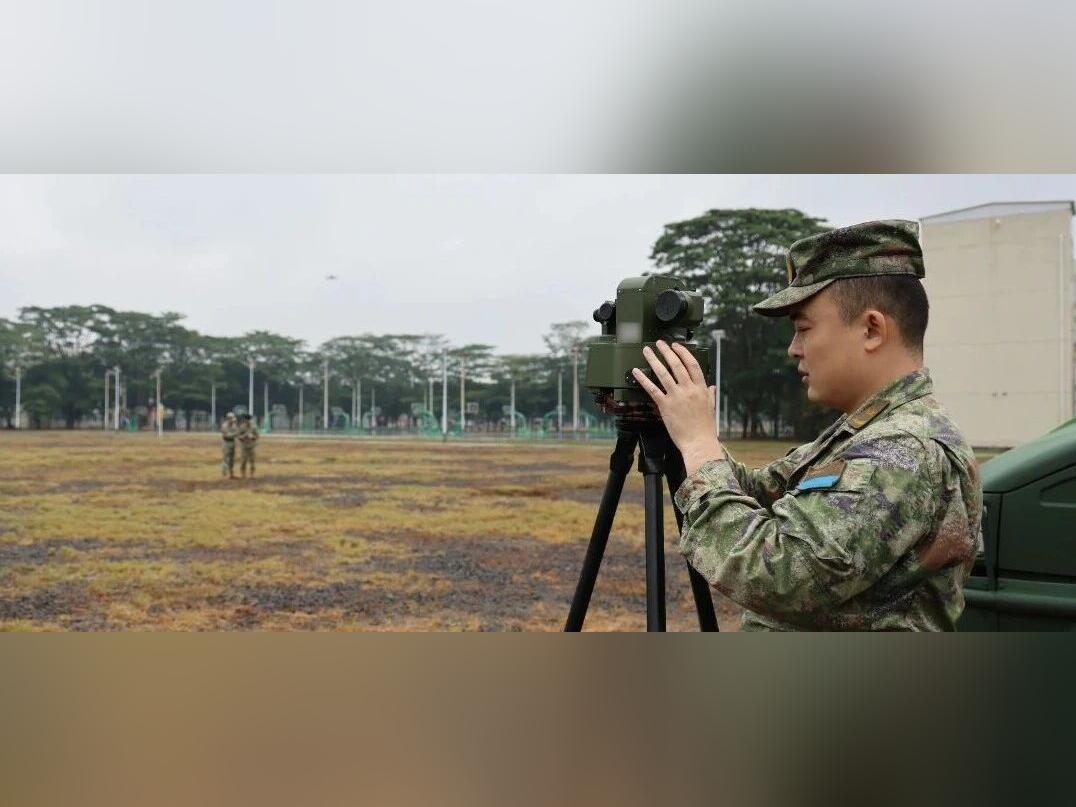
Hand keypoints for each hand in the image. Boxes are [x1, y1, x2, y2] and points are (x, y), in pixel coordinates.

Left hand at [631, 340, 723, 473]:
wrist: (698, 443)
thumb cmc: (705, 428)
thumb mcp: (711, 408)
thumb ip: (710, 395)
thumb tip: (711, 387)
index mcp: (700, 389)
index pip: (692, 365)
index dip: (683, 353)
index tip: (676, 346)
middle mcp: (688, 390)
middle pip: (676, 365)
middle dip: (667, 352)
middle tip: (659, 343)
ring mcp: (676, 397)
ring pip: (663, 373)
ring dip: (654, 360)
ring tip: (647, 351)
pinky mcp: (665, 406)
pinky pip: (652, 389)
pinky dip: (643, 379)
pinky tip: (636, 372)